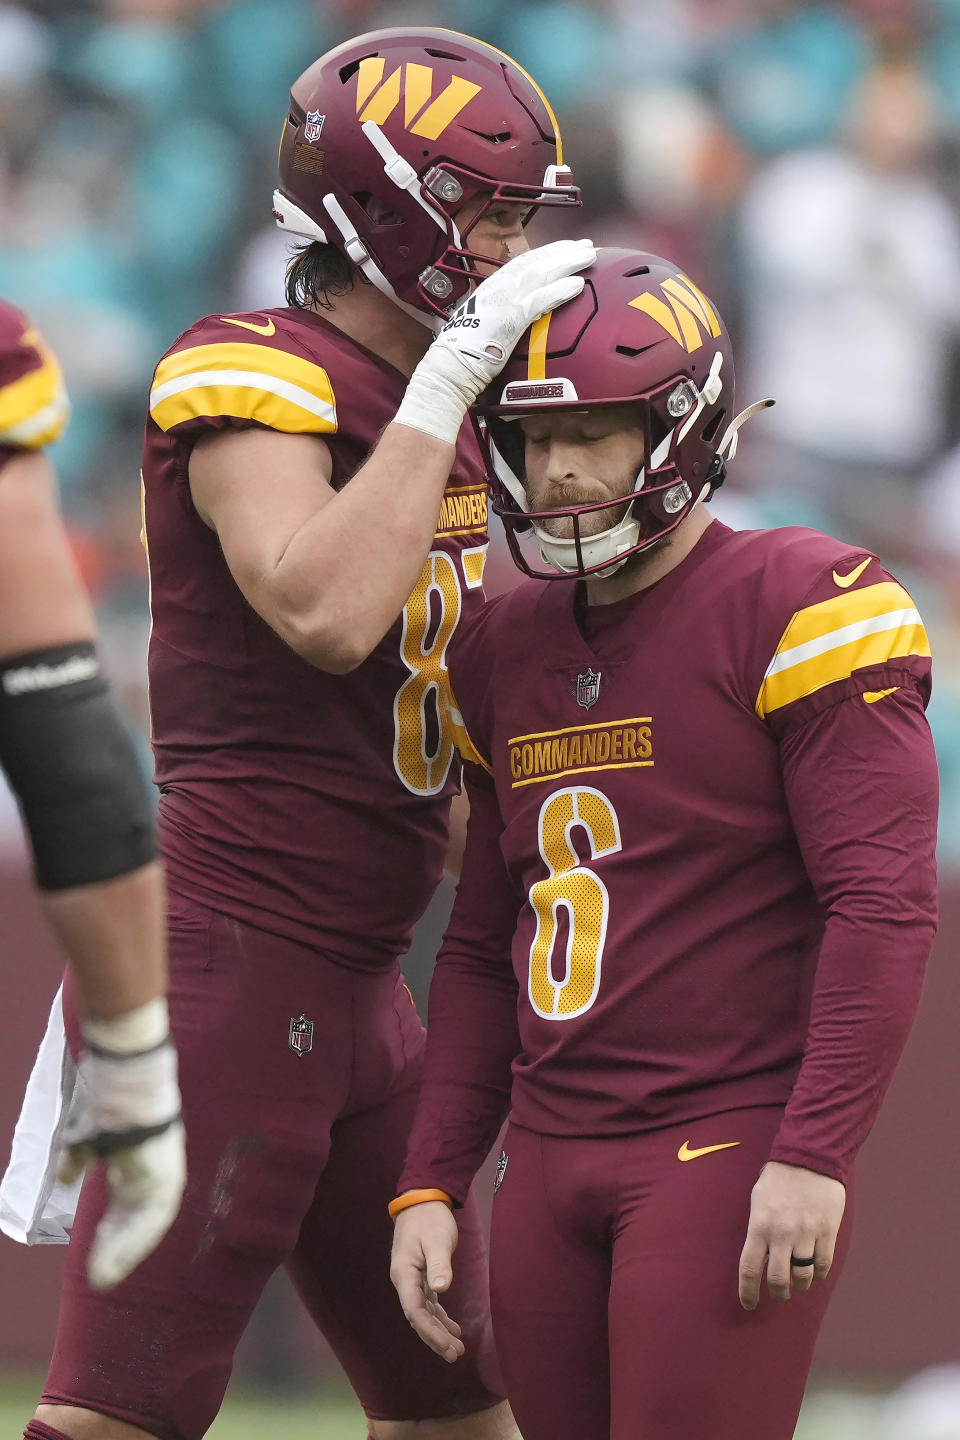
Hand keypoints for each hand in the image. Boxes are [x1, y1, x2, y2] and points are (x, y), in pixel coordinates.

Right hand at [58, 1013, 185, 1290]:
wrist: (125, 1074)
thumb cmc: (106, 1096)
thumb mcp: (84, 1135)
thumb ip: (78, 1158)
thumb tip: (67, 1178)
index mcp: (136, 1157)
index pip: (127, 1201)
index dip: (113, 1227)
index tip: (96, 1249)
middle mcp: (153, 1167)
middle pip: (136, 1216)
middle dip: (116, 1246)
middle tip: (97, 1274)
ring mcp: (163, 1171)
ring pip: (147, 1225)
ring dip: (124, 1252)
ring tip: (102, 1278)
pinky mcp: (165, 1176)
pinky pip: (153, 1219)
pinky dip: (134, 1242)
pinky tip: (115, 1261)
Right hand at [390, 1200, 464, 1361]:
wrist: (421, 1200)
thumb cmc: (429, 1218)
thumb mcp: (437, 1239)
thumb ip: (439, 1264)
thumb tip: (441, 1289)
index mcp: (404, 1273)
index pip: (414, 1311)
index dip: (429, 1331)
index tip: (446, 1346)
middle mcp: (405, 1280)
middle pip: (418, 1317)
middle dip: (435, 1338)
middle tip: (455, 1355)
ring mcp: (412, 1279)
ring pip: (423, 1313)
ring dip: (438, 1331)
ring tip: (457, 1349)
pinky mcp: (421, 1276)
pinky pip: (428, 1304)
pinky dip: (439, 1317)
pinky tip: (452, 1328)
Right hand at [394, 237, 595, 444]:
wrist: (451, 365)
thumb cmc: (467, 350)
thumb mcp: (486, 321)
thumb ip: (503, 311)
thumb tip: (519, 313)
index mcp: (493, 286)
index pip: (524, 261)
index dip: (547, 252)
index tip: (566, 246)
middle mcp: (499, 287)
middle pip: (537, 262)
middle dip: (563, 251)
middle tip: (586, 246)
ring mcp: (505, 300)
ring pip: (542, 274)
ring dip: (567, 263)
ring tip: (588, 257)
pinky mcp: (511, 318)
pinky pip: (541, 300)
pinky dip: (560, 291)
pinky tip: (577, 285)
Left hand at [738, 1161, 845, 1310]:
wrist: (809, 1158)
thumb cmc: (779, 1179)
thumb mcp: (758, 1200)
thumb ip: (758, 1229)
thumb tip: (760, 1257)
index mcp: (759, 1226)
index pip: (749, 1268)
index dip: (748, 1292)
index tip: (749, 1304)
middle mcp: (782, 1234)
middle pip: (779, 1280)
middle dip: (779, 1293)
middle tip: (780, 1294)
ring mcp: (807, 1234)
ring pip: (804, 1276)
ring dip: (800, 1285)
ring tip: (798, 1282)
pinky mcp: (827, 1231)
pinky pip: (824, 1264)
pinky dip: (819, 1274)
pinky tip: (815, 1271)